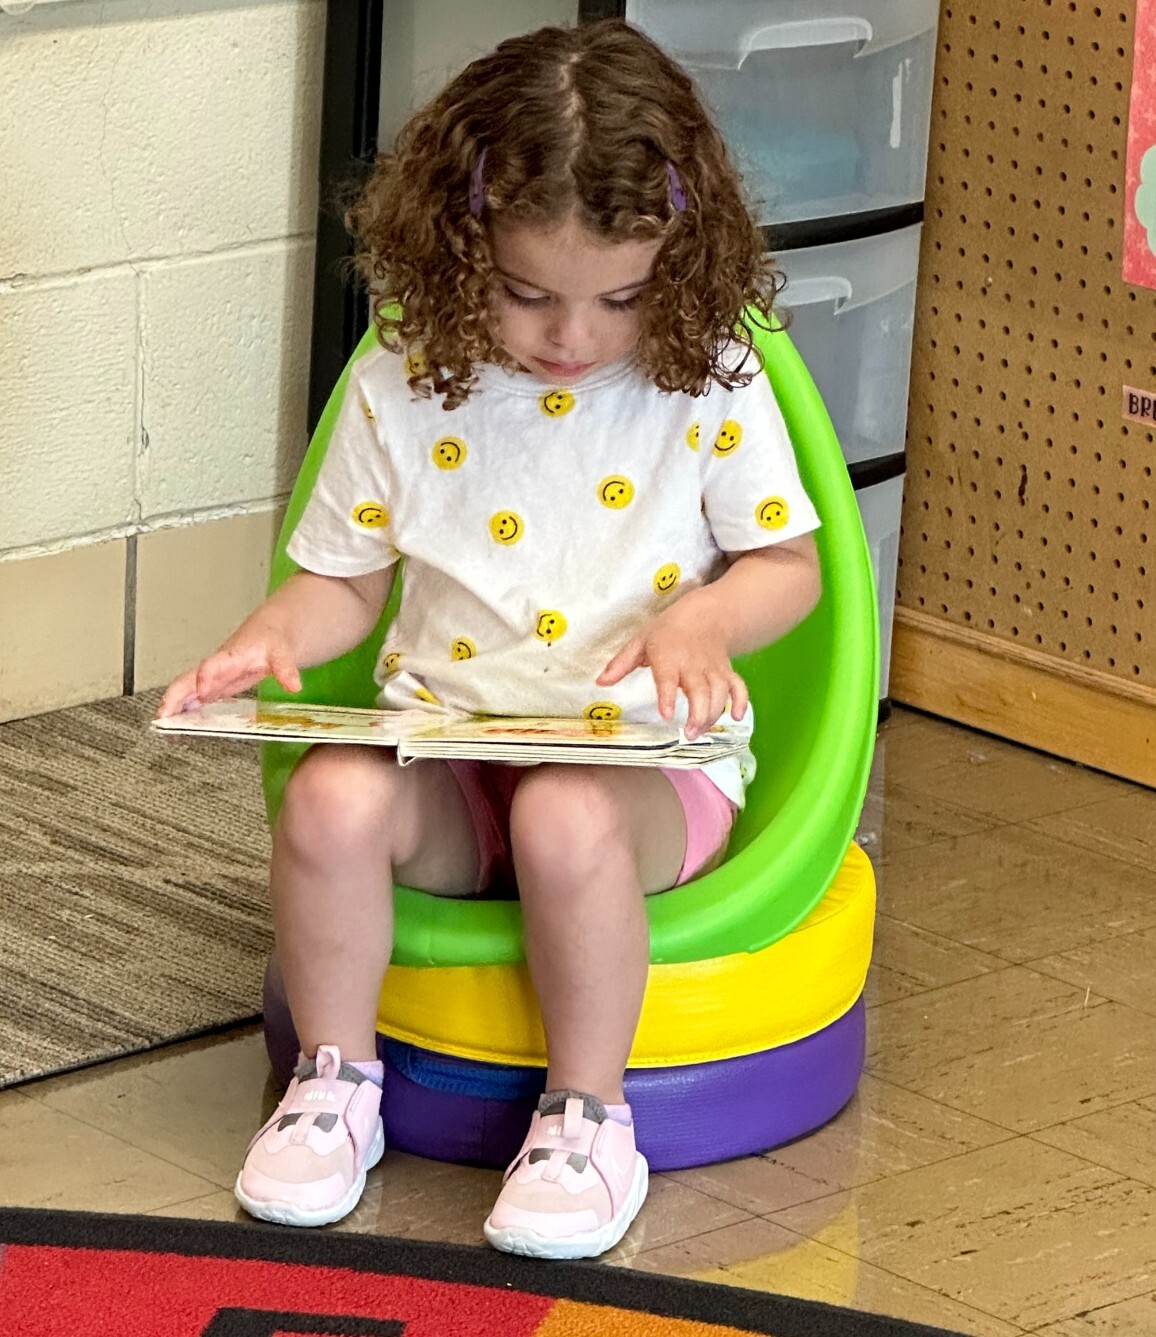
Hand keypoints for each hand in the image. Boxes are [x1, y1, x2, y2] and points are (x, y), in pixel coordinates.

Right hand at [156, 631, 301, 717]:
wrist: (267, 633)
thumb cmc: (270, 641)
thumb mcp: (281, 653)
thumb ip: (286, 669)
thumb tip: (295, 686)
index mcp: (230, 656)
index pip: (213, 665)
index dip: (206, 678)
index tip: (201, 693)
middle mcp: (215, 667)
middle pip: (187, 680)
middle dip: (174, 698)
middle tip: (164, 717)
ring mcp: (212, 677)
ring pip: (186, 691)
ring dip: (174, 708)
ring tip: (166, 729)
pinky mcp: (214, 686)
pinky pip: (194, 699)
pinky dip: (185, 711)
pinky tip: (179, 726)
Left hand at [598, 596, 747, 739]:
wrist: (705, 613)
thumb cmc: (668, 631)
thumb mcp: (640, 641)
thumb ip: (621, 664)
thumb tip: (600, 682)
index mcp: (668, 656)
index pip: (668, 677)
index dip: (668, 696)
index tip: (666, 714)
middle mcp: (692, 663)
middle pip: (700, 690)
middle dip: (698, 713)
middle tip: (688, 733)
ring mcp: (712, 668)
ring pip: (719, 692)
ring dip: (714, 714)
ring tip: (700, 732)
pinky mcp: (726, 670)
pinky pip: (738, 686)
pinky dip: (741, 701)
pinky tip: (737, 716)